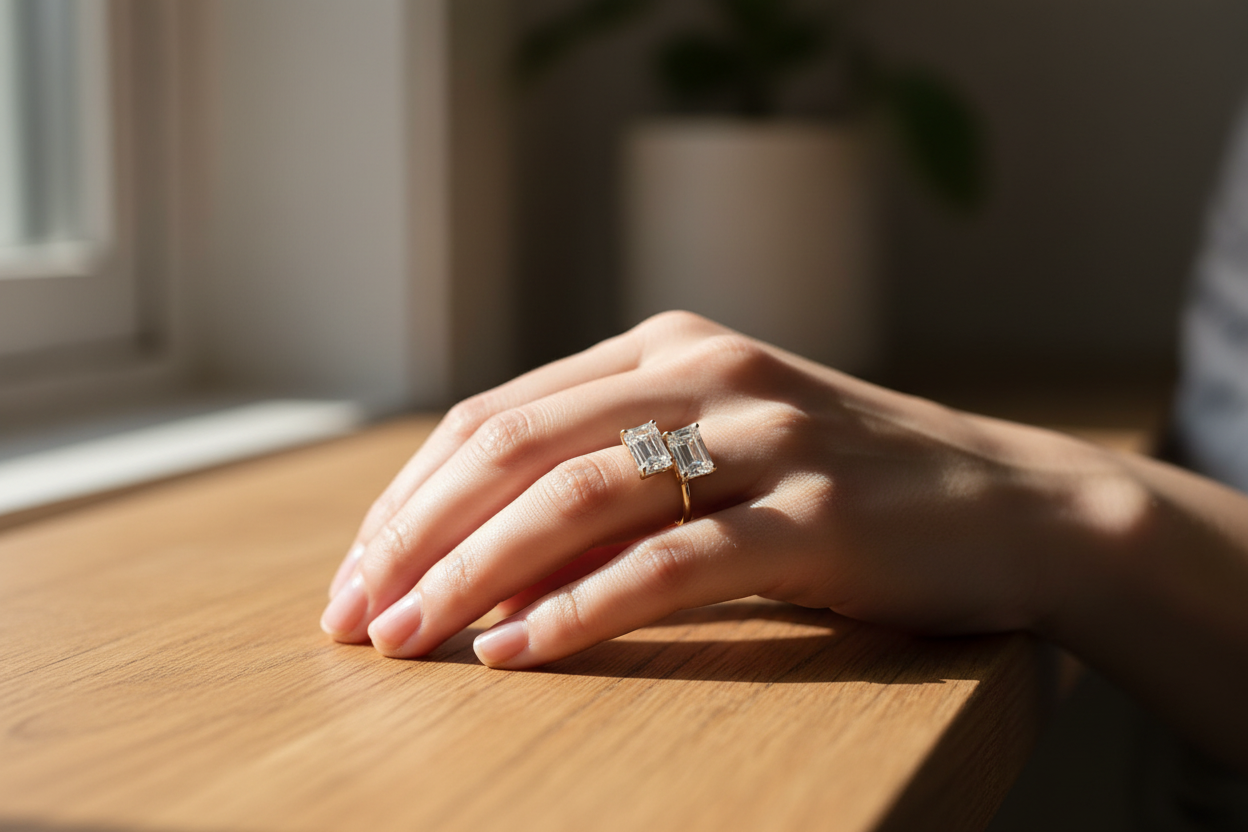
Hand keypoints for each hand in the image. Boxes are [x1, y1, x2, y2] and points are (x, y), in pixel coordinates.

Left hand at [320, 311, 1120, 667]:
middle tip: (355, 616)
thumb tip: (485, 569)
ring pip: (578, 496)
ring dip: (474, 573)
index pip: (497, 415)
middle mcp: (706, 372)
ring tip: (406, 638)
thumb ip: (617, 477)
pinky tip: (518, 653)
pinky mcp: (817, 513)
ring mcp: (765, 437)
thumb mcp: (724, 450)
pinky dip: (581, 609)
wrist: (1016, 501)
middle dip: (416, 537)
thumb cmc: (850, 484)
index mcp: (668, 346)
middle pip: (515, 447)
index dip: (411, 497)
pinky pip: (672, 562)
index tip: (358, 572)